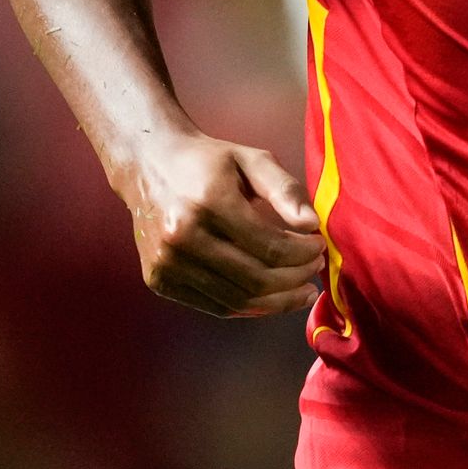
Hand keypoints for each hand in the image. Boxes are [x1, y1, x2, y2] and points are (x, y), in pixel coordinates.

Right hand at [117, 128, 325, 319]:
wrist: (148, 164)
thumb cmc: (208, 162)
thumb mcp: (252, 160)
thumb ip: (285, 190)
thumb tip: (313, 224)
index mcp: (207, 202)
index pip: (270, 247)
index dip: (303, 254)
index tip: (319, 247)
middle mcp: (181, 236)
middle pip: (256, 280)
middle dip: (295, 280)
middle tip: (314, 271)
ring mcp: (166, 262)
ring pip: (238, 301)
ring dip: (278, 301)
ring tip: (301, 290)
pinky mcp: (158, 279)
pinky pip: (216, 307)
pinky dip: (250, 307)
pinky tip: (271, 297)